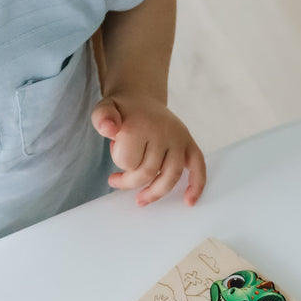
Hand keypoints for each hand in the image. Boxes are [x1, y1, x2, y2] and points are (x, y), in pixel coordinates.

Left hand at [91, 95, 205, 206]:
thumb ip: (102, 118)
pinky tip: (188, 201)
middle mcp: (164, 132)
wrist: (141, 99)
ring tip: (140, 199)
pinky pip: (198, 169)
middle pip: (148, 172)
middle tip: (116, 180)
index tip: (113, 151)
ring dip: (154, 192)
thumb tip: (108, 129)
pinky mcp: (190, 145)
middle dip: (130, 180)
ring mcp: (179, 139)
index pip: (128, 161)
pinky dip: (196, 187)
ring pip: (170, 177)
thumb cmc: (122, 111)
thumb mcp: (104, 109)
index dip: (118, 162)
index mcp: (141, 124)